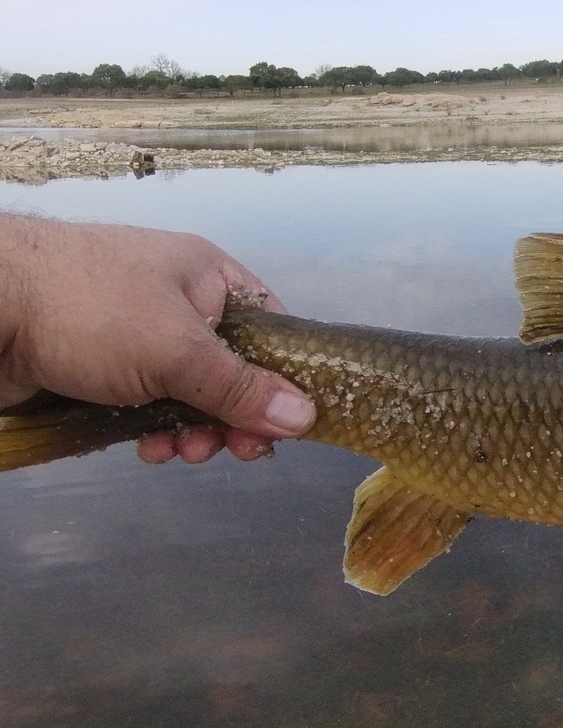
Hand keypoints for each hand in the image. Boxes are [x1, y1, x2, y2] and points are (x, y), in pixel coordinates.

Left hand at [0, 214, 315, 463]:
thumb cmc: (90, 309)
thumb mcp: (178, 351)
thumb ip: (241, 389)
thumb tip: (306, 417)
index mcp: (208, 276)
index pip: (268, 327)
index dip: (282, 377)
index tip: (286, 422)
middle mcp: (177, 300)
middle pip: (229, 368)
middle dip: (233, 415)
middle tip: (234, 451)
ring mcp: (135, 331)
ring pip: (186, 391)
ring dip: (193, 428)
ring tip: (179, 451)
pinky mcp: (99, 362)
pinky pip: (146, 400)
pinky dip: (153, 426)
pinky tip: (146, 446)